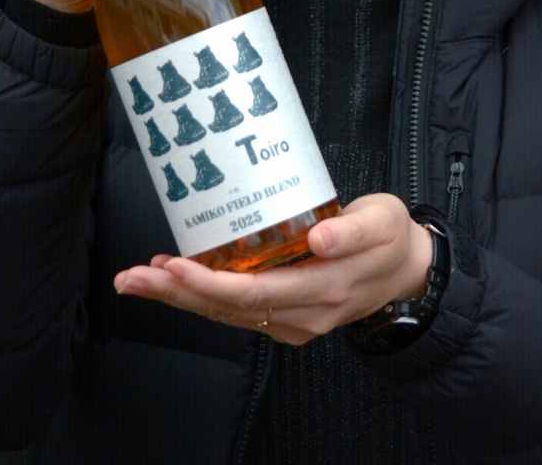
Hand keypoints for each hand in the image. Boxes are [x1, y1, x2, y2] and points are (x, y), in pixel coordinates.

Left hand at [113, 194, 432, 344]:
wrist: (407, 271)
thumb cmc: (391, 239)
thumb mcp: (382, 221)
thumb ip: (352, 229)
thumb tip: (319, 238)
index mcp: (324, 290)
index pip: (255, 293)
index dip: (210, 284)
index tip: (175, 267)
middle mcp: (303, 314)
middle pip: (229, 309)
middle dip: (177, 293)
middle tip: (133, 276)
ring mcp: (294, 320)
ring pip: (227, 314)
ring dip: (179, 298)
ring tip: (139, 278)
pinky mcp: (287, 315)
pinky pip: (237, 311)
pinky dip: (202, 297)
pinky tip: (175, 279)